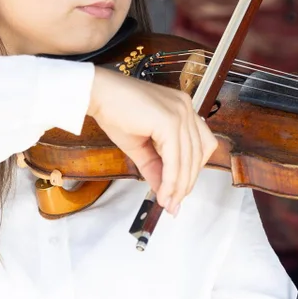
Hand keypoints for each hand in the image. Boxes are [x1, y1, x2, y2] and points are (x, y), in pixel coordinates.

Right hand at [87, 66, 217, 214]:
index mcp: (182, 109)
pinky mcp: (170, 120)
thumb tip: (164, 191)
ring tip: (168, 202)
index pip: (200, 145)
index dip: (193, 171)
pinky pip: (175, 158)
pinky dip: (170, 179)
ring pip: (188, 158)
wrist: (97, 94)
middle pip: (198, 154)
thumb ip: (155, 168)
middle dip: (186, 183)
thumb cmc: (115, 112)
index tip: (180, 191)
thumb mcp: (140, 147)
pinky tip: (163, 191)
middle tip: (174, 203)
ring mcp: (180, 112)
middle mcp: (185, 108)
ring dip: (178, 185)